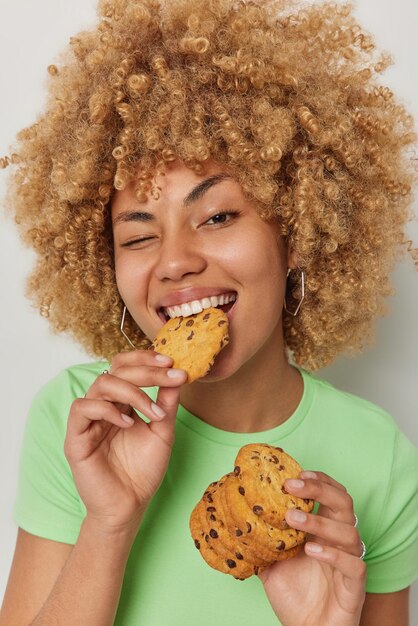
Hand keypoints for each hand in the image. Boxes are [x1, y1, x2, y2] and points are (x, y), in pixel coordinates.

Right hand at [64, 350, 186, 532]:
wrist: (130, 506)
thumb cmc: (143, 471)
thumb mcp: (163, 432)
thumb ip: (167, 404)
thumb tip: (178, 375)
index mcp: (121, 402)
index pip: (125, 366)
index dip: (145, 359)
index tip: (171, 361)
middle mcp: (104, 406)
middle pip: (116, 370)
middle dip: (147, 371)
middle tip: (171, 375)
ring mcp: (88, 420)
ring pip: (101, 384)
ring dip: (132, 392)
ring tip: (153, 412)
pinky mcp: (76, 437)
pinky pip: (82, 408)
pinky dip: (107, 409)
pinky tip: (127, 423)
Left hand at [258, 471, 365, 625]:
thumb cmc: (294, 596)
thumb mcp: (270, 562)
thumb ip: (260, 540)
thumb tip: (234, 519)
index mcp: (324, 530)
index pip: (332, 494)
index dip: (319, 480)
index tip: (296, 473)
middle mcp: (339, 541)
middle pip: (344, 502)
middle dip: (320, 489)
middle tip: (292, 487)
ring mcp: (349, 562)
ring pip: (349, 531)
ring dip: (319, 520)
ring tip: (292, 518)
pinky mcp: (354, 587)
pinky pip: (354, 564)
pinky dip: (333, 554)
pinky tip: (311, 550)